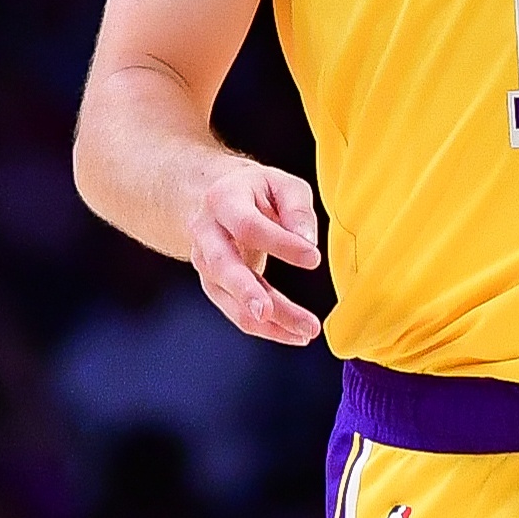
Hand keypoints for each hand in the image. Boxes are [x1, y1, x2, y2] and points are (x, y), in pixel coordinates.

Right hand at [172, 151, 324, 347]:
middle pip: (222, 266)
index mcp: (223, 200)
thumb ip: (296, 207)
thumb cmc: (255, 191)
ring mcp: (205, 262)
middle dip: (246, 292)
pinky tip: (294, 334)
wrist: (217, 199)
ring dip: (267, 320)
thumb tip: (307, 240)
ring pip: (230, 298)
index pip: (248, 226)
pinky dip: (266, 328)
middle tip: (268, 311)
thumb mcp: (281, 183)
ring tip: (304, 332)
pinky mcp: (214, 286)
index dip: (280, 243)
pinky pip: (237, 312)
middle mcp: (206, 233)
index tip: (313, 258)